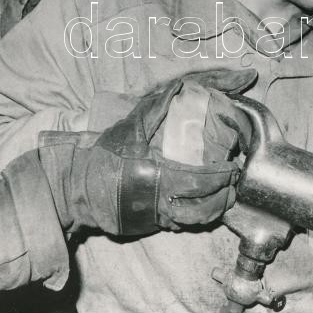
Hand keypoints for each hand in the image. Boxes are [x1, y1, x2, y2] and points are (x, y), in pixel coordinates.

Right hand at [36, 69, 256, 235]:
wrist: (78, 185)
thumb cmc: (106, 155)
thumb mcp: (130, 127)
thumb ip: (155, 108)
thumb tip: (178, 87)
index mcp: (160, 176)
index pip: (201, 181)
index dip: (221, 177)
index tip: (232, 168)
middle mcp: (161, 201)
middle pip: (204, 208)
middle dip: (224, 196)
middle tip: (234, 183)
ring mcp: (156, 217)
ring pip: (195, 221)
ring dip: (214, 211)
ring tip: (225, 198)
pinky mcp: (150, 225)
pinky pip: (179, 226)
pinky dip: (195, 218)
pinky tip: (202, 206)